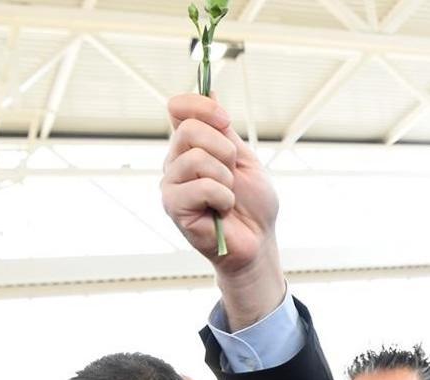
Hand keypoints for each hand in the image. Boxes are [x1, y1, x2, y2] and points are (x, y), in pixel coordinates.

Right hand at [162, 94, 282, 328]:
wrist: (258, 241)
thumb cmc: (252, 204)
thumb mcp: (243, 159)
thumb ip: (224, 129)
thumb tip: (210, 88)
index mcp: (191, 146)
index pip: (179, 108)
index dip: (201, 106)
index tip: (225, 120)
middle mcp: (175, 162)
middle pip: (189, 129)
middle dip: (224, 149)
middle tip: (233, 173)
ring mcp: (171, 184)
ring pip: (196, 158)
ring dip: (226, 178)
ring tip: (228, 196)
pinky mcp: (173, 206)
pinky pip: (201, 187)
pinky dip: (223, 197)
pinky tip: (222, 211)